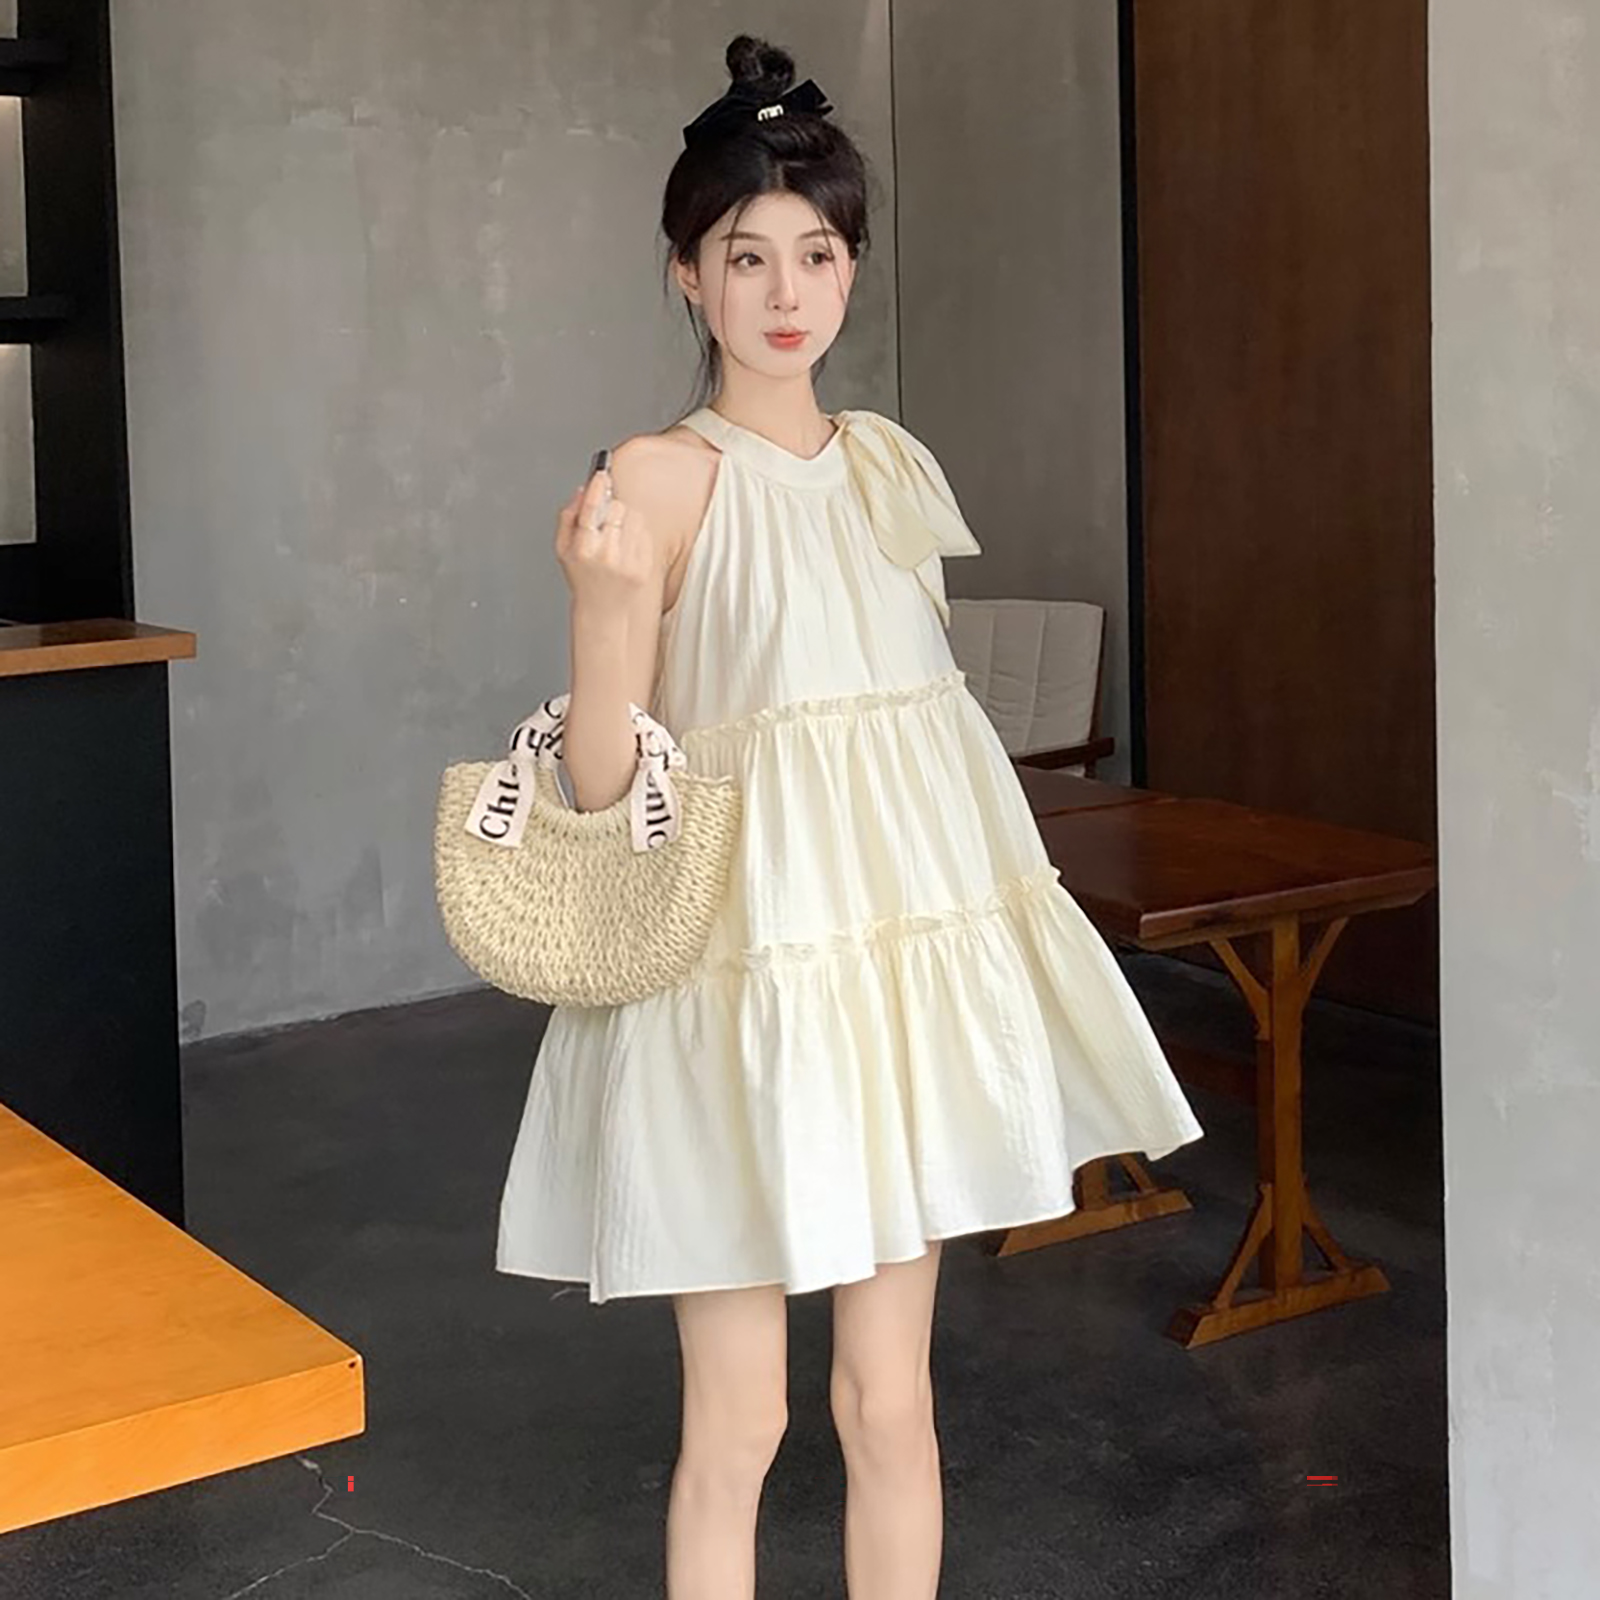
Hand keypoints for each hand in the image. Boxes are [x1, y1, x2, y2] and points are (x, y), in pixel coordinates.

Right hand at [555, 462, 654, 613]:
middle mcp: (606, 555)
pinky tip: (626, 548)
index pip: (591, 508)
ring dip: (625, 519)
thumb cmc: (582, 579)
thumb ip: (568, 517)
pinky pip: (645, 534)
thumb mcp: (563, 549)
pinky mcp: (643, 567)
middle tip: (605, 521)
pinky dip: (636, 534)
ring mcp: (627, 562)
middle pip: (616, 508)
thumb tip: (581, 490)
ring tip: (615, 536)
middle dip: (610, 508)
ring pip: (634, 518)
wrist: (602, 610)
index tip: (602, 474)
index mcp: (583, 548)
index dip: (597, 487)